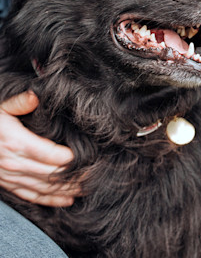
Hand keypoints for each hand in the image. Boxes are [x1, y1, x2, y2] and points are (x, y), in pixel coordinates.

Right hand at [0, 91, 79, 205]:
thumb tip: (35, 95)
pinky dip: (50, 200)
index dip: (73, 158)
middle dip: (76, 176)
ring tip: (87, 188)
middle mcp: (16, 163)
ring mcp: (12, 176)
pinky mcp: (9, 184)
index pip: (52, 155)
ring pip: (45, 188)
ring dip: (68, 190)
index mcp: (17, 143)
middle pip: (53, 174)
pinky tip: (66, 200)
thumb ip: (19, 102)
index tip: (90, 156)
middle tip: (96, 174)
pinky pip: (31, 196)